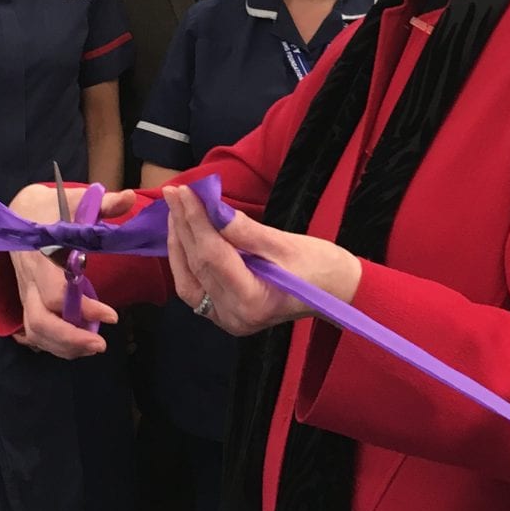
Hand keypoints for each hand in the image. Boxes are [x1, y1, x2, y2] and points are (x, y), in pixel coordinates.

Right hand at [2, 180, 136, 359]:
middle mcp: (29, 279)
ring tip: (95, 347)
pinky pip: (36, 332)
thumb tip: (129, 197)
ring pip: (35, 332)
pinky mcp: (28, 301)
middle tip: (102, 345)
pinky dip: (57, 344)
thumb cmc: (53, 207)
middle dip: (69, 339)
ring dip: (64, 346)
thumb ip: (104, 204)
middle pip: (39, 322)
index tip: (113, 315)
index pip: (56, 293)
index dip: (83, 309)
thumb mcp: (76, 200)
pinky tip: (81, 344)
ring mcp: (26, 293)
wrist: (21, 211)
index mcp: (41, 255)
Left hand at [162, 184, 359, 337]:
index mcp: (252, 301)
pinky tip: (183, 235)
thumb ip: (246, 230)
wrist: (335, 291)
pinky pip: (195, 288)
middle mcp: (234, 316)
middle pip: (197, 266)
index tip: (186, 191)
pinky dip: (186, 260)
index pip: (213, 256)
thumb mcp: (286, 243)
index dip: (196, 221)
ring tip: (175, 210)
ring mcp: (226, 320)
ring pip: (188, 280)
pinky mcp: (224, 315)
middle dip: (183, 226)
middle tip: (174, 192)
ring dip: (179, 243)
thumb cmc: (319, 266)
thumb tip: (213, 208)